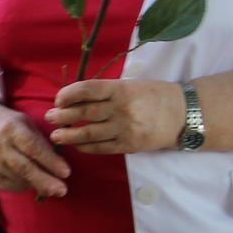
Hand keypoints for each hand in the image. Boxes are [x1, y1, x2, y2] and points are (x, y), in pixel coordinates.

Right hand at [0, 103, 70, 197]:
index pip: (33, 147)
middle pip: (24, 168)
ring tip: (52, 187)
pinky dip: (25, 186)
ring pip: (19, 179)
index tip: (66, 173)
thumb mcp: (25, 123)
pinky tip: (32, 183)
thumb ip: (41, 141)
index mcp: (12, 129)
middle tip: (62, 190)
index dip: (50, 161)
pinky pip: (10, 185)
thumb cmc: (9, 125)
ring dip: (37, 185)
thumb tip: (59, 164)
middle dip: (45, 181)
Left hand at [44, 78, 184, 154]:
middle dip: (63, 116)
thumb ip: (106, 91)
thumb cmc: (154, 96)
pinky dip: (86, 147)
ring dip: (69, 135)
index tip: (58, 99)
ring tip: (55, 135)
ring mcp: (125, 128)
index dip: (69, 94)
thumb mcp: (131, 85)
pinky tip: (76, 145)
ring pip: (89, 133)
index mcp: (121, 89)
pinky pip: (102, 147)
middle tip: (49, 117)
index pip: (88, 90)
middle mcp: (121, 108)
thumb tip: (75, 98)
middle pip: (85, 113)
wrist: (183, 114)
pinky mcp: (129, 145)